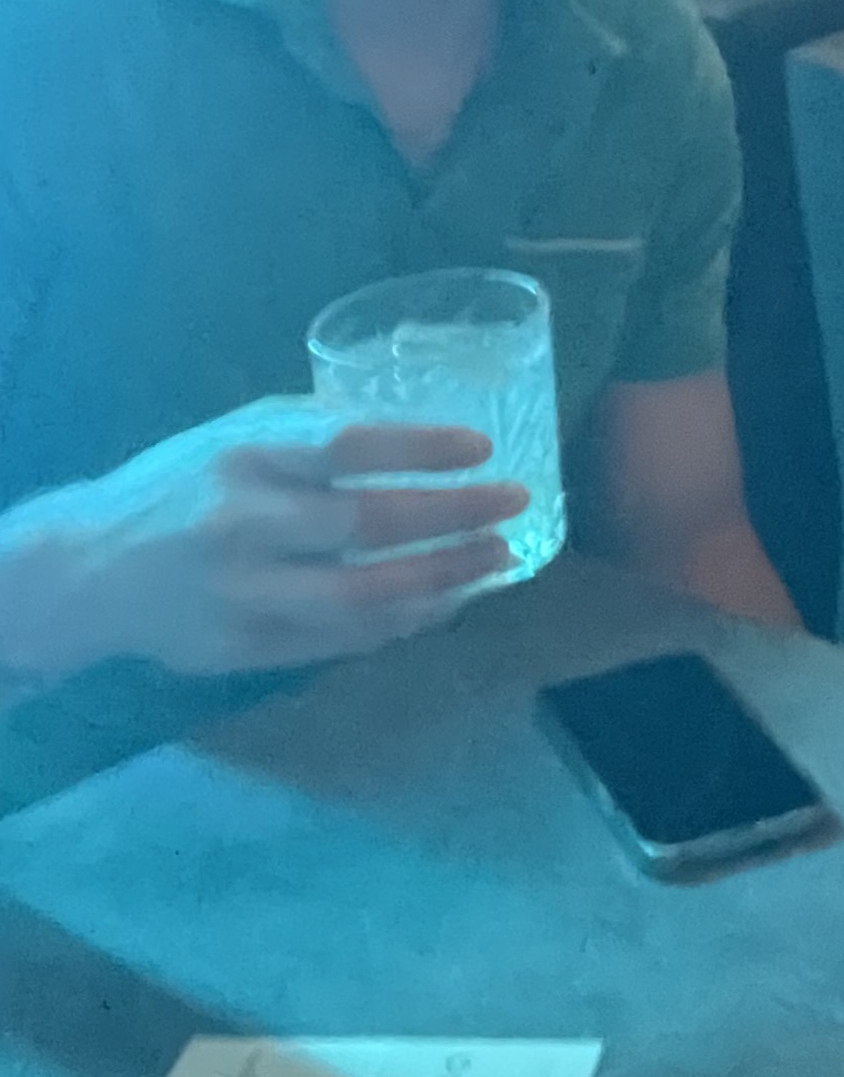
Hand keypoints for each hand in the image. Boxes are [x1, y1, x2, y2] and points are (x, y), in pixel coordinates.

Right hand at [0, 400, 531, 681]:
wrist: (93, 568)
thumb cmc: (184, 484)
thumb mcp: (235, 434)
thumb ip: (313, 432)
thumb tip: (419, 429)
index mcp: (246, 457)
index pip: (346, 448)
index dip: (420, 447)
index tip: (483, 446)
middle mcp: (245, 525)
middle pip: (367, 526)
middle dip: (453, 517)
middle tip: (516, 504)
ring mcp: (245, 594)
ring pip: (361, 597)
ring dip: (441, 581)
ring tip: (498, 562)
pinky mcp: (244, 646)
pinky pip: (339, 639)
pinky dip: (400, 622)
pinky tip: (444, 603)